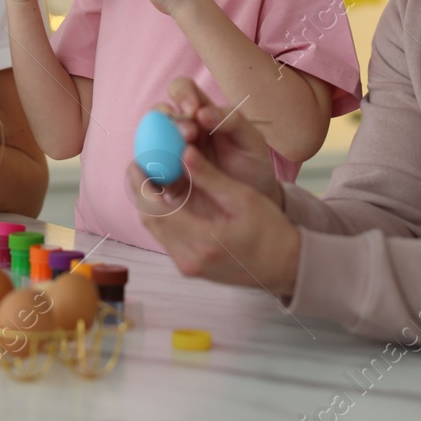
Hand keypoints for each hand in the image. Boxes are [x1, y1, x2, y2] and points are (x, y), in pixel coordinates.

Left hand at [132, 95, 299, 297]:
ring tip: (148, 177)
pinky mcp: (190, 268)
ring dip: (147, 205)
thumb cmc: (270, 230)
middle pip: (149, 221)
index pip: (157, 210)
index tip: (136, 161)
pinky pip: (165, 239)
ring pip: (155, 231)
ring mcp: (188, 267)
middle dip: (139, 192)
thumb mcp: (242, 198)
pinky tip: (164, 198)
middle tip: (137, 166)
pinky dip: (160, 217)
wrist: (285, 266)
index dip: (141, 184)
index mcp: (204, 240)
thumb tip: (183, 151)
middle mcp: (190, 258)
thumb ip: (210, 177)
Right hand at [159, 77, 281, 208]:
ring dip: (158, 146)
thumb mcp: (252, 141)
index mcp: (200, 113)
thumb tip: (202, 113)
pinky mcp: (164, 180)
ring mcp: (169, 153)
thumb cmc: (252, 166)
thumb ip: (234, 121)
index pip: (182, 90)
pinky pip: (147, 173)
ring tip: (181, 160)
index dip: (183, 94)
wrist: (252, 206)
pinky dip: (150, 174)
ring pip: (147, 140)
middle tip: (190, 134)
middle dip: (171, 120)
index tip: (195, 111)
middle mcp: (180, 130)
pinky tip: (167, 181)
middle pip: (158, 113)